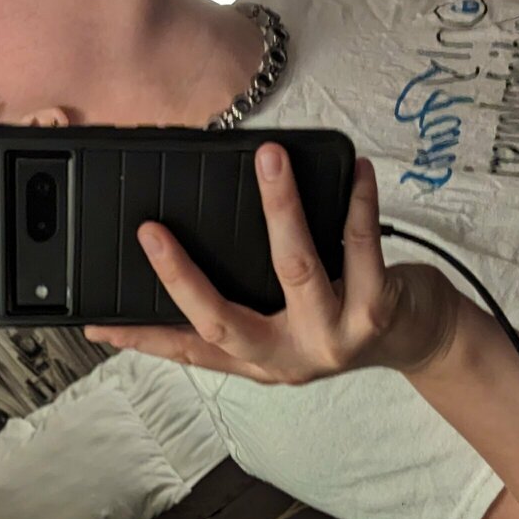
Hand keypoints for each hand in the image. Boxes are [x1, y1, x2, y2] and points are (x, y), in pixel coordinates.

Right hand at [83, 144, 458, 383]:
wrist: (421, 341)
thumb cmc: (346, 315)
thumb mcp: (284, 321)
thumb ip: (243, 298)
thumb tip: (193, 242)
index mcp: (258, 358)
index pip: (189, 350)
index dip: (142, 338)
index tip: (98, 319)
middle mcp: (289, 356)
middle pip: (224, 319)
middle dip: (183, 276)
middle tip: (152, 231)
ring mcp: (332, 337)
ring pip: (295, 270)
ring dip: (279, 209)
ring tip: (268, 160)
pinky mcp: (375, 312)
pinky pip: (362, 247)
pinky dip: (358, 203)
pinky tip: (355, 170)